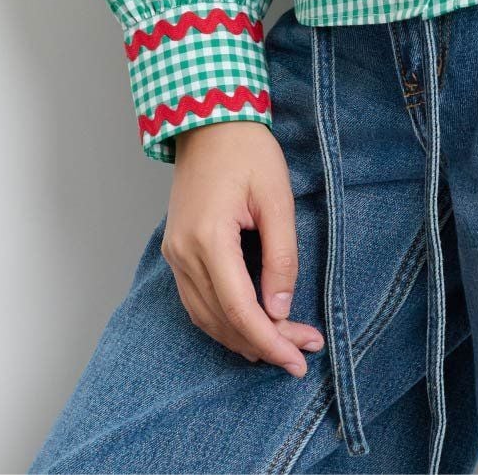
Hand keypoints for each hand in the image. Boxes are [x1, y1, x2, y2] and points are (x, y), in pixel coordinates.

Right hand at [163, 120, 325, 374]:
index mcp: (208, 238)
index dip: (270, 340)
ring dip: (243, 337)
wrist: (209, 119)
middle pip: (223, 320)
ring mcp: (175, 253)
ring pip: (205, 317)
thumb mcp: (277, 198)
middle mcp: (184, 253)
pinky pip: (196, 301)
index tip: (299, 358)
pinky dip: (222, 321)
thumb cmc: (247, 150)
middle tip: (302, 351)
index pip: (240, 309)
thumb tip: (280, 308)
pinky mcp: (176, 250)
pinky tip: (249, 326)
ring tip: (282, 344)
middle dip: (264, 343)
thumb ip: (281, 256)